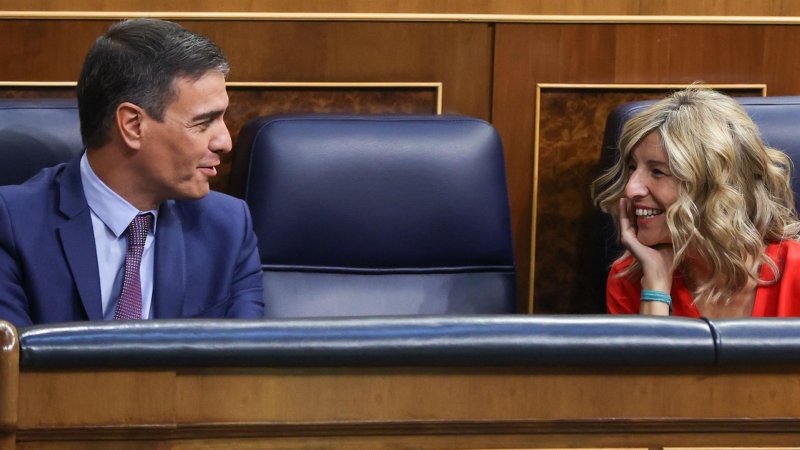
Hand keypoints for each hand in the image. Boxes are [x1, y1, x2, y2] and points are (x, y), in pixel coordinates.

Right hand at [619, 198, 673, 315]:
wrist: (659, 271)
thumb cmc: (666, 257)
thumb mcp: (668, 238)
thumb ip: (669, 227)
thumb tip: (680, 214)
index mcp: (643, 236)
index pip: (640, 218)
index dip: (641, 206)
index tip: (644, 194)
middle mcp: (634, 236)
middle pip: (632, 215)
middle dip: (633, 203)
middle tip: (635, 190)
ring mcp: (628, 237)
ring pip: (626, 217)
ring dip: (627, 205)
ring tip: (628, 193)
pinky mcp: (626, 238)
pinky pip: (624, 221)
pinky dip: (623, 211)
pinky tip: (625, 201)